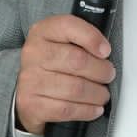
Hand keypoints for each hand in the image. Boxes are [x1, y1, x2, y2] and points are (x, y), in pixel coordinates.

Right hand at [14, 15, 114, 134]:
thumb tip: (104, 51)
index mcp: (42, 32)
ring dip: (97, 94)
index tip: (106, 51)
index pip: (68, 26)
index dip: (92, 38)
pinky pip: (67, 109)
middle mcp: (33, 54)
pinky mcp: (32, 104)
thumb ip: (81, 39)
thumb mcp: (62, 42)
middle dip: (101, 71)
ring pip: (75, 88)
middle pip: (77, 61)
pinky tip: (94, 108)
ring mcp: (30, 80)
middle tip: (108, 75)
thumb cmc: (51, 66)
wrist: (28, 93)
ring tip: (103, 94)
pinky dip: (87, 110)